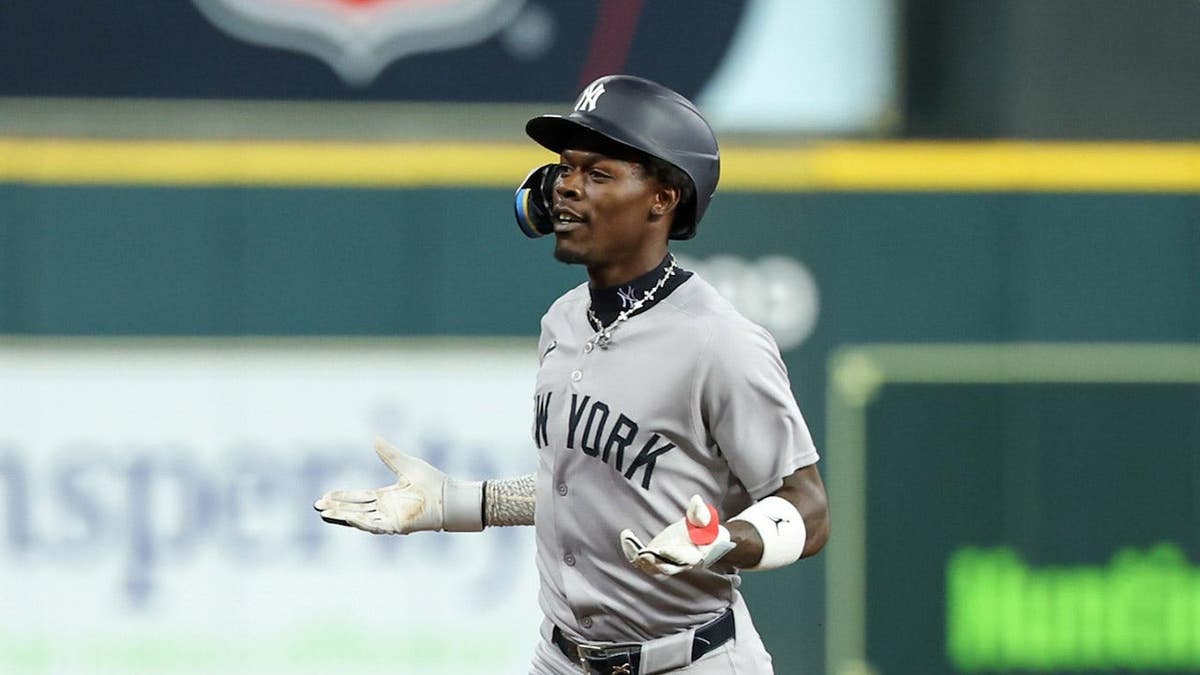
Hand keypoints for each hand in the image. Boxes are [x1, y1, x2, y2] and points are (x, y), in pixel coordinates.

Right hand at [314, 437, 480, 533]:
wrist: (450, 496)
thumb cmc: (433, 482)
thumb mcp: (406, 464)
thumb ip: (389, 454)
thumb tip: (374, 438)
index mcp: (386, 496)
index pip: (358, 498)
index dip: (342, 497)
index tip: (325, 495)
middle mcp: (386, 509)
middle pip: (355, 509)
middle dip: (336, 508)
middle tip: (317, 506)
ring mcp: (391, 519)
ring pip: (361, 520)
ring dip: (344, 517)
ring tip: (326, 514)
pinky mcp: (397, 526)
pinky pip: (375, 526)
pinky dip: (361, 523)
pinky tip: (347, 518)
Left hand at [619, 495, 735, 575]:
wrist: (699, 540)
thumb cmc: (702, 530)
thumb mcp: (704, 520)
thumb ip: (700, 513)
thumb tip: (697, 499)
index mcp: (694, 555)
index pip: (685, 558)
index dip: (674, 555)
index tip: (662, 549)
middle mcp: (679, 564)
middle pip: (666, 567)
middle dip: (652, 562)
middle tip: (642, 554)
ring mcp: (666, 563)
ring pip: (650, 566)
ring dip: (637, 556)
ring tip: (628, 539)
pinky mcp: (655, 560)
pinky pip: (641, 561)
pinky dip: (631, 551)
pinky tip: (626, 536)